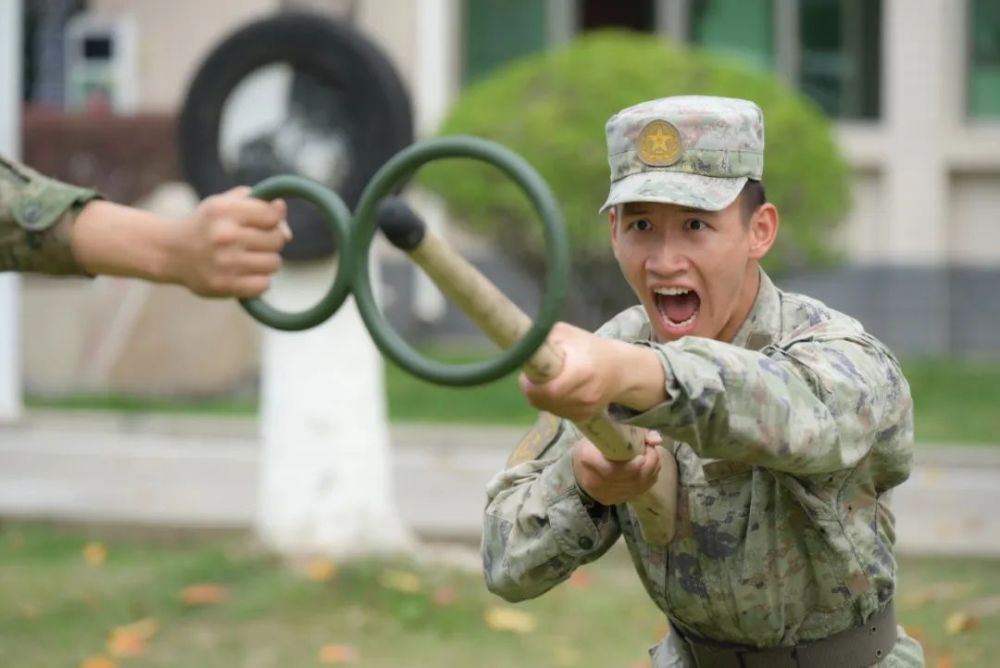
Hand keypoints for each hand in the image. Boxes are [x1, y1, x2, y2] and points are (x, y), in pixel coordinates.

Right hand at [163, 186, 290, 297]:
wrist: (171, 252)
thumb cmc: (207, 225)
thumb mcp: (227, 203)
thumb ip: (259, 204)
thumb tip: (285, 223)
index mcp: (225, 210)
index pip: (272, 215)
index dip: (271, 219)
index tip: (260, 222)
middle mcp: (225, 235)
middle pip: (277, 240)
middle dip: (271, 240)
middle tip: (252, 242)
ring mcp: (225, 262)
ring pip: (274, 263)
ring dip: (266, 261)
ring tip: (247, 257)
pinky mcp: (225, 285)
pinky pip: (264, 285)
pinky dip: (259, 281)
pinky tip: (244, 273)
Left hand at [518, 322, 665, 421]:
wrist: (621, 370)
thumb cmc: (590, 348)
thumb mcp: (568, 333)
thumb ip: (544, 338)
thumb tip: (518, 342)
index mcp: (582, 371)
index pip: (549, 390)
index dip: (532, 385)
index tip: (528, 374)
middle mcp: (584, 395)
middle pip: (544, 401)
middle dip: (533, 388)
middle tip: (534, 374)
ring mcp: (584, 410)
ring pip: (547, 408)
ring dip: (541, 395)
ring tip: (549, 379)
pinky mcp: (583, 418)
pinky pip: (556, 412)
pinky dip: (551, 402)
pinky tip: (560, 389)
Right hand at [573, 430, 662, 504]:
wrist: (577, 469)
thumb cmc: (592, 446)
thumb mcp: (607, 432)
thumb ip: (634, 432)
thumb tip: (657, 440)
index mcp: (589, 459)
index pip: (620, 468)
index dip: (640, 460)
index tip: (647, 447)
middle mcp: (595, 481)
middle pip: (634, 478)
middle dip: (651, 463)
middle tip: (653, 450)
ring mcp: (603, 494)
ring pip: (638, 486)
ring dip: (652, 471)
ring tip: (652, 458)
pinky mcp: (611, 501)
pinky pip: (637, 492)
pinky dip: (647, 480)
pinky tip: (648, 470)